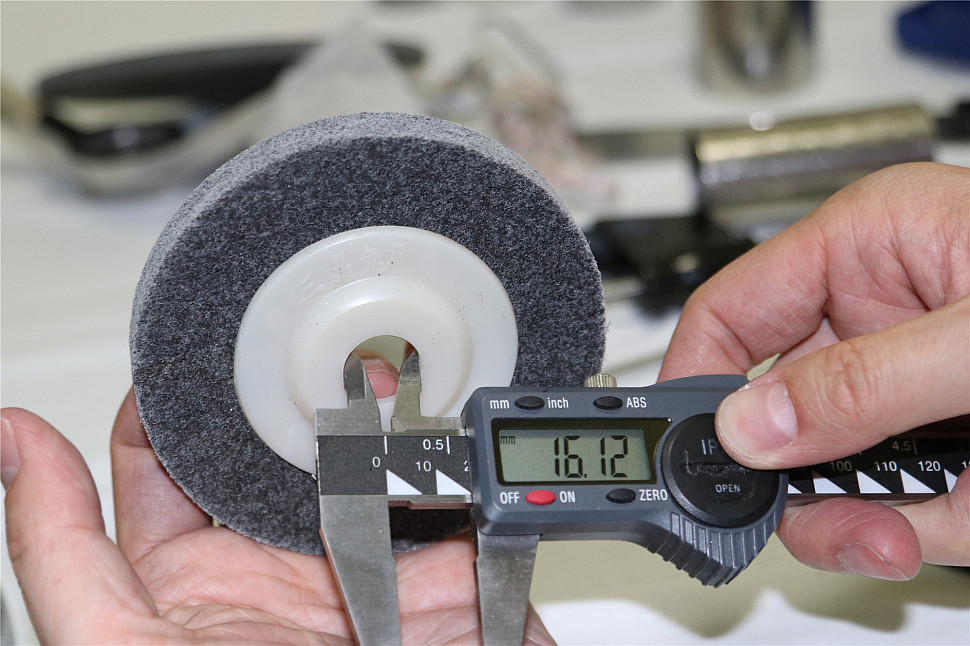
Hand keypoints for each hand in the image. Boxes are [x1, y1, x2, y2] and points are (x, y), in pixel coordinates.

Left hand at [2, 357, 554, 644]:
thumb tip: (9, 438)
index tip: (185, 346)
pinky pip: (452, 496)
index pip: (168, 467)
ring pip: (372, 459)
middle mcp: (285, 570)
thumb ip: (61, 549)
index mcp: (195, 587)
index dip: (171, 404)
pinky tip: (442, 429)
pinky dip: (453, 460)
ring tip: (375, 378)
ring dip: (380, 420)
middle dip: (287, 393)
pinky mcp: (447, 577)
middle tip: (294, 343)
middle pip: (280, 447)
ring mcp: (371, 570)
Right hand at [659, 162, 968, 579]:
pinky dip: (917, 526)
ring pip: (831, 468)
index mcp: (868, 243)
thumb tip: (752, 430)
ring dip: (856, 516)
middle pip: (774, 409)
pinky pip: (896, 499)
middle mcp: (880, 312)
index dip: (693, 382)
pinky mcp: (948, 436)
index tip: (679, 452)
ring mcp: (912, 381)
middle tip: (805, 517)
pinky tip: (944, 518)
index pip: (730, 310)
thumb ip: (866, 381)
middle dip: (788, 477)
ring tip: (896, 532)